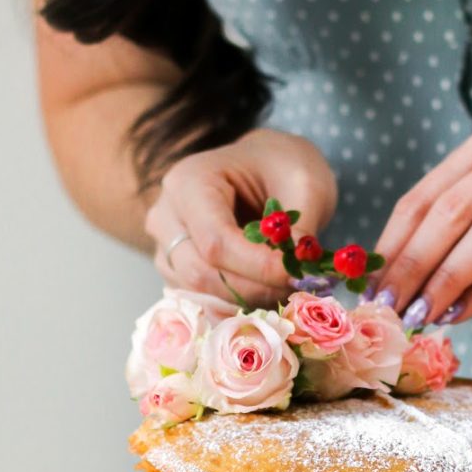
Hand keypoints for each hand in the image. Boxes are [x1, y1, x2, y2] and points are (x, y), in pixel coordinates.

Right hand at [145, 128, 337, 305]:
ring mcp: (166, 246)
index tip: (297, 275)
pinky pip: (202, 301)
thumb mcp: (305, 183)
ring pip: (199, 293)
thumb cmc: (281, 166)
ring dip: (247, 301)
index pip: (215, 240)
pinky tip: (269, 295)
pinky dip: (238, 305)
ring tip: (287, 289)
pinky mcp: (177, 270)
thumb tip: (298, 269)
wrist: (265, 166)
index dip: (256, 267)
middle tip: (298, 288)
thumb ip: (301, 228)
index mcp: (189, 182)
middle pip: (200, 273)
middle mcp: (166, 216)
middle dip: (253, 289)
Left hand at [371, 133, 471, 322]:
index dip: (392, 244)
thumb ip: (455, 244)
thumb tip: (395, 288)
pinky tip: (465, 315)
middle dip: (413, 263)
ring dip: (447, 280)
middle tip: (388, 307)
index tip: (369, 289)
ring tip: (422, 314)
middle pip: (452, 210)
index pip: (425, 196)